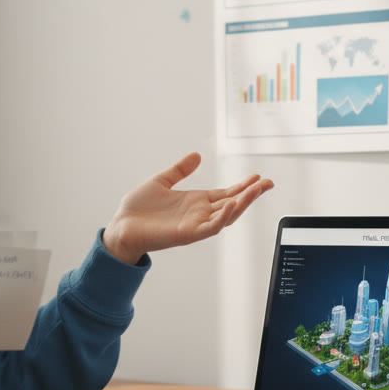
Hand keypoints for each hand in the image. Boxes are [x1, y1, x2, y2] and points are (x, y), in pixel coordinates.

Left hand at [102, 152, 272, 264]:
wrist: (121, 227)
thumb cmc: (138, 209)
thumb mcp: (162, 181)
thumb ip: (180, 170)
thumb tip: (196, 155)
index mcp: (196, 202)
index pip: (226, 193)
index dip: (242, 186)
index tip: (258, 176)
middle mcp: (199, 214)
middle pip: (233, 204)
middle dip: (251, 194)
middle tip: (268, 182)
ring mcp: (195, 224)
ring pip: (227, 215)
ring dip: (243, 204)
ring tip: (256, 190)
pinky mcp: (187, 234)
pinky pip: (210, 227)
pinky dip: (223, 217)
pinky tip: (232, 204)